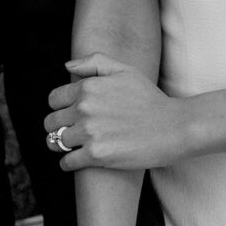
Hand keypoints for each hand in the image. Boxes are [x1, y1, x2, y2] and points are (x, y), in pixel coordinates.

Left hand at [44, 53, 189, 170]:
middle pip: (51, 122)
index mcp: (88, 88)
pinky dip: (69, 163)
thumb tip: (67, 65)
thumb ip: (94, 62)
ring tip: (74, 146)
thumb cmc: (151, 99)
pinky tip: (77, 161)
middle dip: (58, 127)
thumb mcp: (125, 71)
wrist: (174, 127)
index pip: (54, 99)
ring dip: (61, 146)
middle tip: (70, 133)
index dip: (60, 108)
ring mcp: (89, 133)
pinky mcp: (96, 155)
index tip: (68, 115)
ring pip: (56, 142)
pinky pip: (67, 162)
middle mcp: (84, 109)